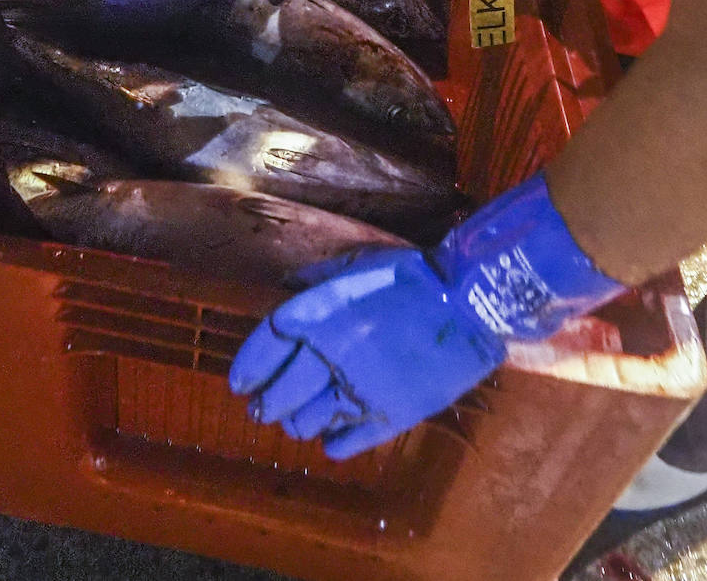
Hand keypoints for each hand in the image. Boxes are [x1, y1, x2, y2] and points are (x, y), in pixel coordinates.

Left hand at [230, 173, 622, 458]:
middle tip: (261, 410)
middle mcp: (330, 353)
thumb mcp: (356, 265)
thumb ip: (316, 281)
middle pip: (279, 392)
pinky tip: (330, 437)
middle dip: (265, 404)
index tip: (239, 384)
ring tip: (297, 422)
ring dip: (296, 423)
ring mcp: (360, 388)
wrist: (467, 302)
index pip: (265, 346)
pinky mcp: (390, 415)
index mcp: (318, 313)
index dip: (248, 368)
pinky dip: (332, 442)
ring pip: (307, 422)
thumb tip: (284, 287)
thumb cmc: (410, 277)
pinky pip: (346, 442)